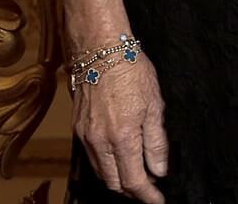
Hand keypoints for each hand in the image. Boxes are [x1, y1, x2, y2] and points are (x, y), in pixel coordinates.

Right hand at [73, 56, 167, 202]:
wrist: (100, 48)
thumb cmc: (130, 69)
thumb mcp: (154, 103)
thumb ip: (156, 140)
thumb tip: (159, 168)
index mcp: (123, 136)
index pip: (134, 180)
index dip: (147, 195)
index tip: (157, 200)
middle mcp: (100, 141)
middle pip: (114, 183)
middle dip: (132, 191)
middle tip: (148, 189)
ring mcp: (86, 136)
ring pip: (101, 172)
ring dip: (118, 179)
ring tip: (135, 175)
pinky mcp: (78, 128)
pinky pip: (92, 157)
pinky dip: (105, 164)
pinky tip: (117, 157)